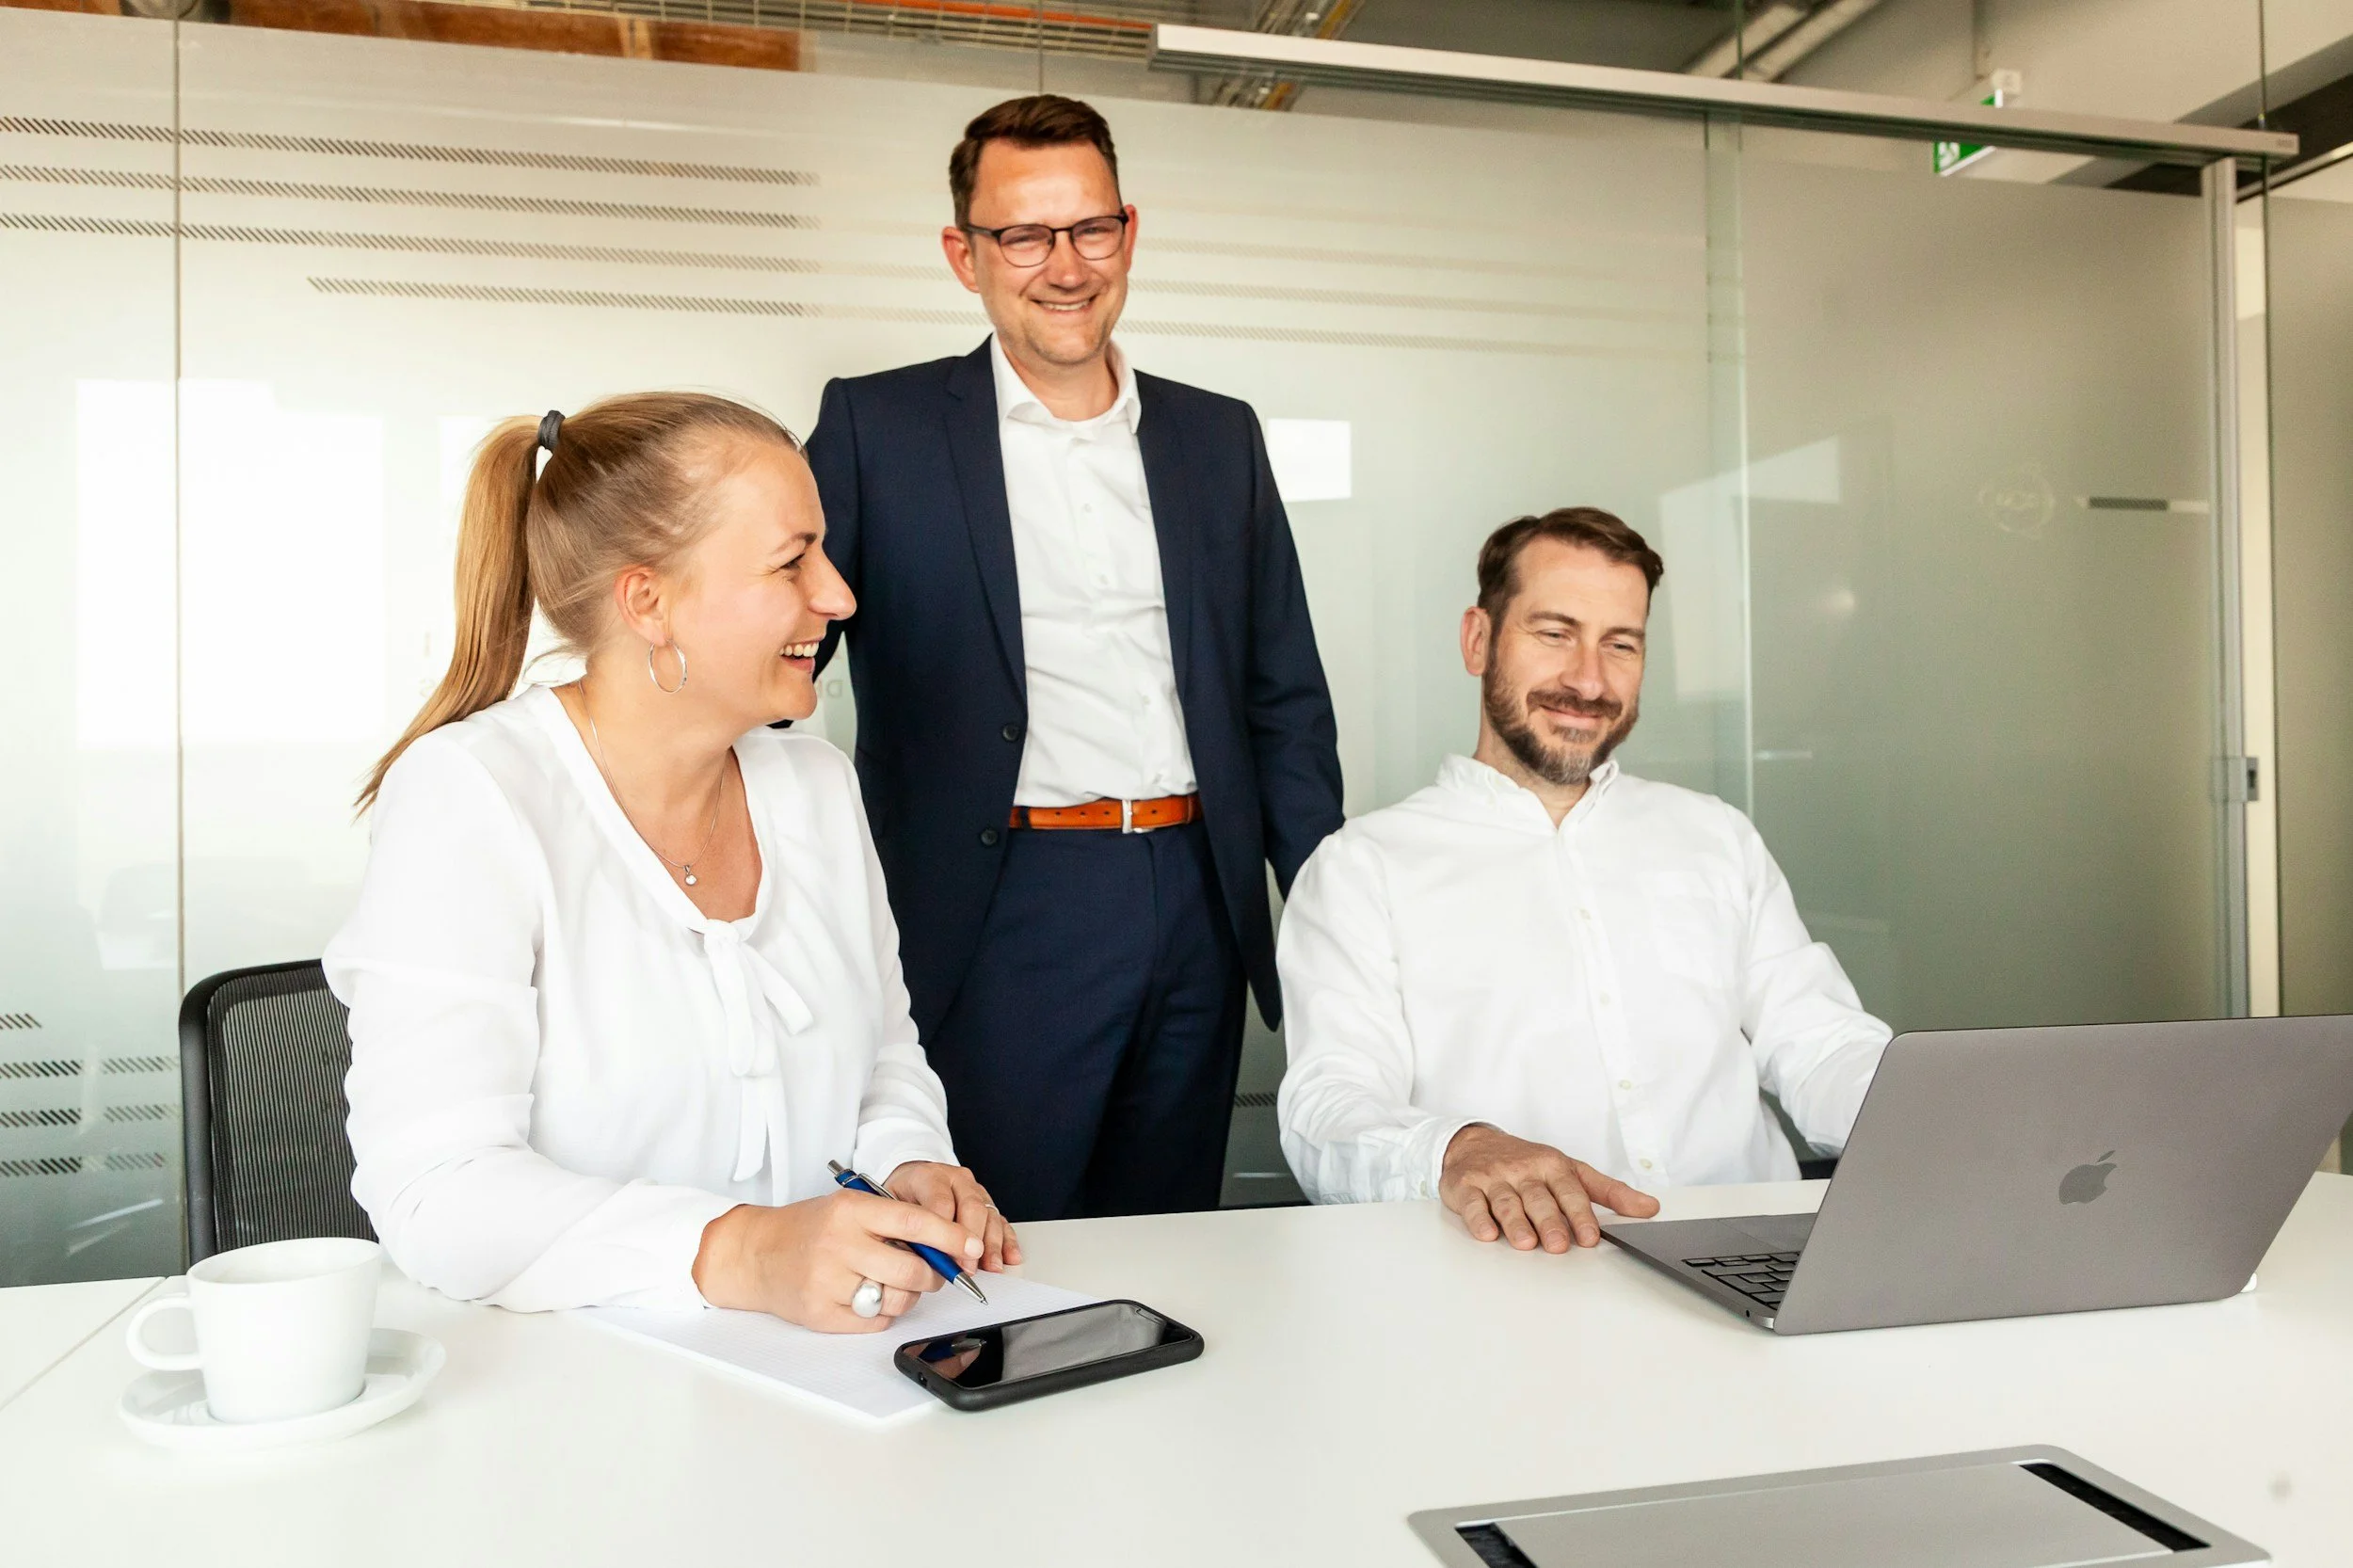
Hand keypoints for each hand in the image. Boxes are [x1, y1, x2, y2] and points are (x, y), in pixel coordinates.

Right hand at [691, 1191, 982, 1332]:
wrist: (756, 1252)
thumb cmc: (810, 1228)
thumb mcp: (849, 1208)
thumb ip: (892, 1223)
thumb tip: (947, 1246)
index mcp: (849, 1211)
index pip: (913, 1222)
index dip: (949, 1236)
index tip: (971, 1245)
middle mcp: (838, 1245)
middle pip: (912, 1270)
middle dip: (933, 1275)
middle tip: (932, 1272)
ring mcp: (828, 1282)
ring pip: (897, 1299)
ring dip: (907, 1295)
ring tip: (891, 1282)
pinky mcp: (821, 1314)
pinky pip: (875, 1321)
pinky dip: (881, 1312)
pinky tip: (866, 1296)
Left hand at [887, 1161, 1021, 1271]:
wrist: (910, 1181)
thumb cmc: (899, 1198)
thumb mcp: (890, 1208)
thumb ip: (903, 1229)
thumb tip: (918, 1260)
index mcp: (928, 1176)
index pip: (941, 1202)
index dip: (945, 1232)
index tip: (946, 1257)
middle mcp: (954, 1179)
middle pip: (971, 1206)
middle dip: (971, 1240)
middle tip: (968, 1266)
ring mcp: (973, 1189)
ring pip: (989, 1213)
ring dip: (992, 1244)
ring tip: (991, 1267)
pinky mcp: (986, 1201)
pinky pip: (1000, 1220)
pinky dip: (1007, 1240)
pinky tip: (1010, 1257)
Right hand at [1439, 1124, 1659, 1251]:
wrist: (1473, 1143)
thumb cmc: (1527, 1162)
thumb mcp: (1571, 1170)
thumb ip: (1609, 1191)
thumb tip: (1649, 1208)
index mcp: (1552, 1165)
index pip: (1569, 1190)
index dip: (1580, 1214)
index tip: (1589, 1236)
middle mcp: (1523, 1171)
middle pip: (1538, 1198)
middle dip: (1549, 1221)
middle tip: (1558, 1245)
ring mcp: (1493, 1178)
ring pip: (1506, 1202)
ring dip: (1515, 1223)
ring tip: (1525, 1243)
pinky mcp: (1465, 1186)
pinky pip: (1471, 1203)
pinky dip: (1477, 1218)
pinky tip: (1486, 1233)